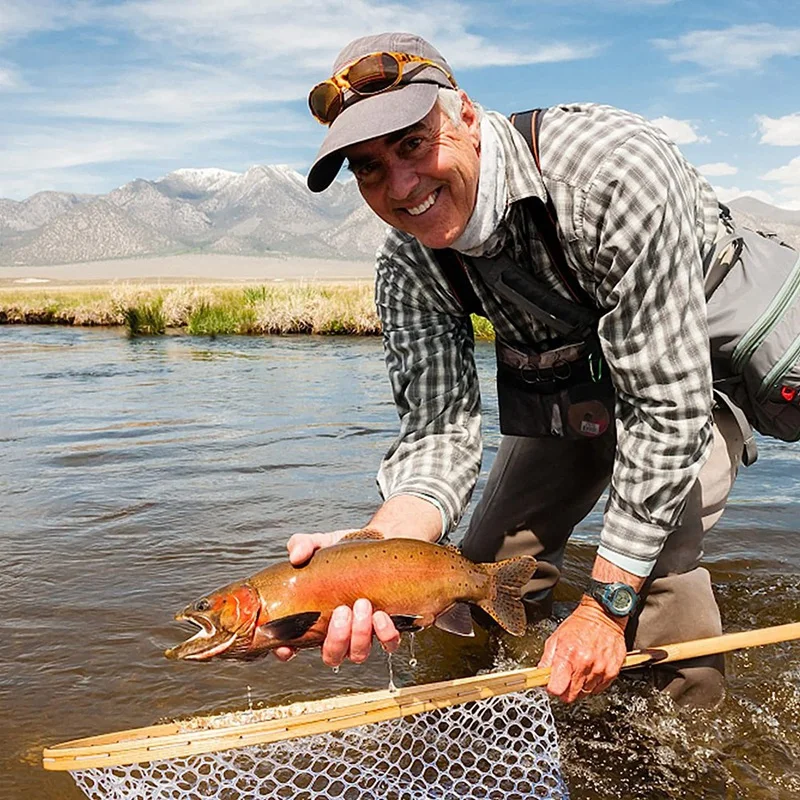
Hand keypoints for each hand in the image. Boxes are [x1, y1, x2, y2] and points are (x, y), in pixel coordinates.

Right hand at [272, 528, 400, 664]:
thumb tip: (297, 556)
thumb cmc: (344, 550)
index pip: (294, 645)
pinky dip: (385, 634)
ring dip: (360, 634)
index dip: (287, 652)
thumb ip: (302, 545)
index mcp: (315, 618)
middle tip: (342, 610)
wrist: (379, 541)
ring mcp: (364, 632)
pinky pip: (389, 644)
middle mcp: (338, 632)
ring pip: (358, 653)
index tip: (287, 647)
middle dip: (337, 638)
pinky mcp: (388, 627)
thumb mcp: (320, 543)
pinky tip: (382, 614)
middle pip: (332, 655)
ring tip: (363, 604)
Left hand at [537, 597, 627, 702]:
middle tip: (565, 678)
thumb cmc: (579, 625)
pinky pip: (599, 689)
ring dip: (580, 686)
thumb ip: (547, 660)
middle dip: (565, 690)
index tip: (552, 684)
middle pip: (571, 696)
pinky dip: (593, 683)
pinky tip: (591, 669)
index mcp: (568, 656)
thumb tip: (540, 675)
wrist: (603, 616)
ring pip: (585, 693)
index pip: (557, 689)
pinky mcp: (612, 672)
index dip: (553, 689)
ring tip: (580, 669)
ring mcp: (600, 670)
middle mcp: (584, 665)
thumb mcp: (556, 638)